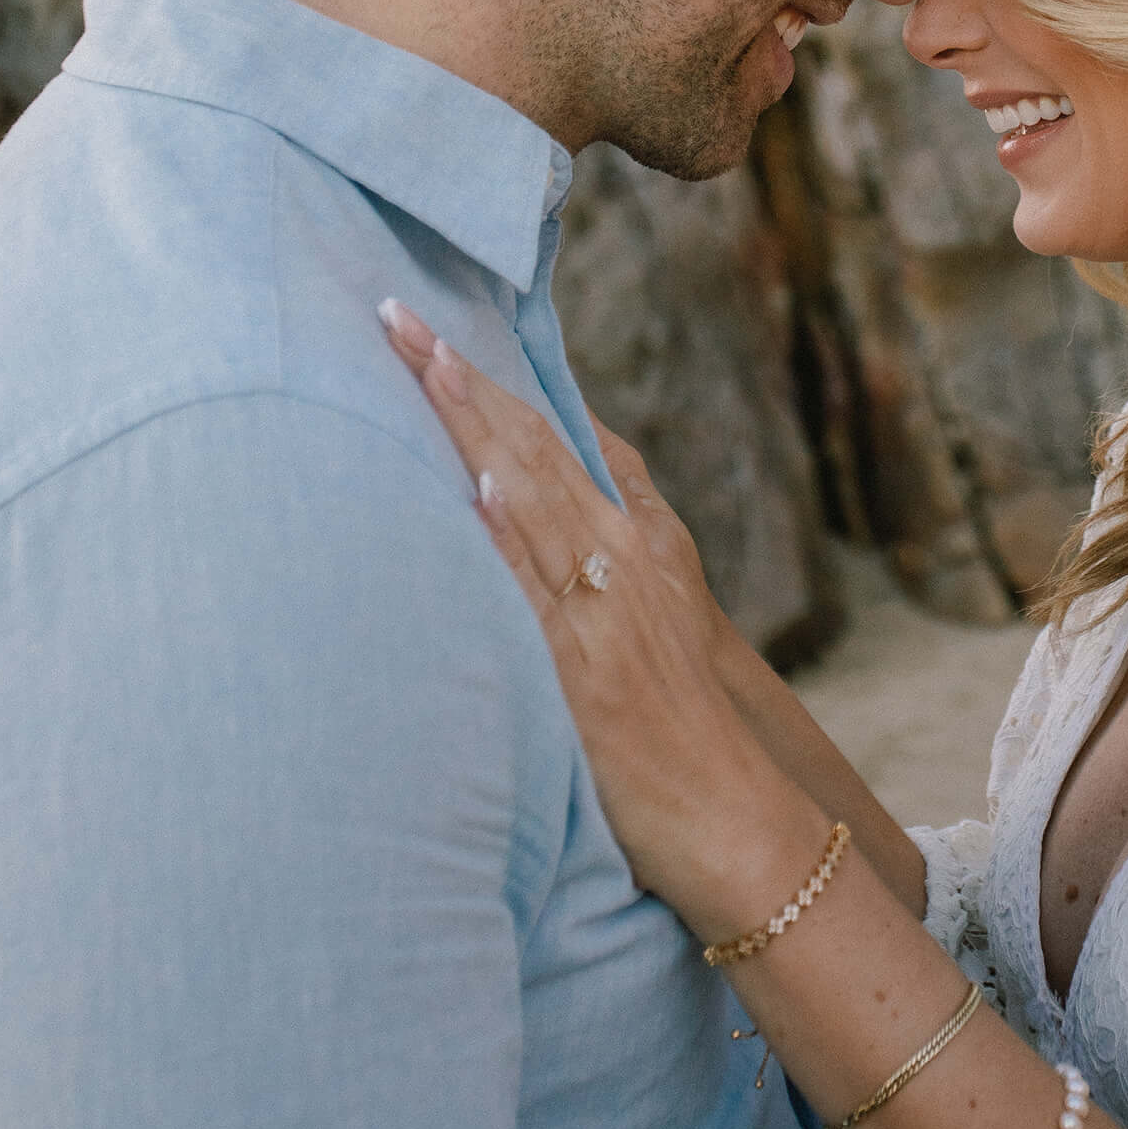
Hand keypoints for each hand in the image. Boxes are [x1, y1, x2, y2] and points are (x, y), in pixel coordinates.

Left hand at [378, 300, 794, 921]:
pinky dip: (513, 535)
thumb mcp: (662, 610)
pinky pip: (539, 593)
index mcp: (639, 539)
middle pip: (533, 447)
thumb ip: (610, 540)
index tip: (433, 331)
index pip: (556, 438)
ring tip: (427, 363)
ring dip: (475, 426)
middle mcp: (621, 557)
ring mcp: (601, 609)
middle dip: (463, 380)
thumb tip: (544, 477)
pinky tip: (479, 490)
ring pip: (531, 497)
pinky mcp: (582, 669)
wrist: (730, 812)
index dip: (492, 383)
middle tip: (398, 316)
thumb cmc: (679, 719)